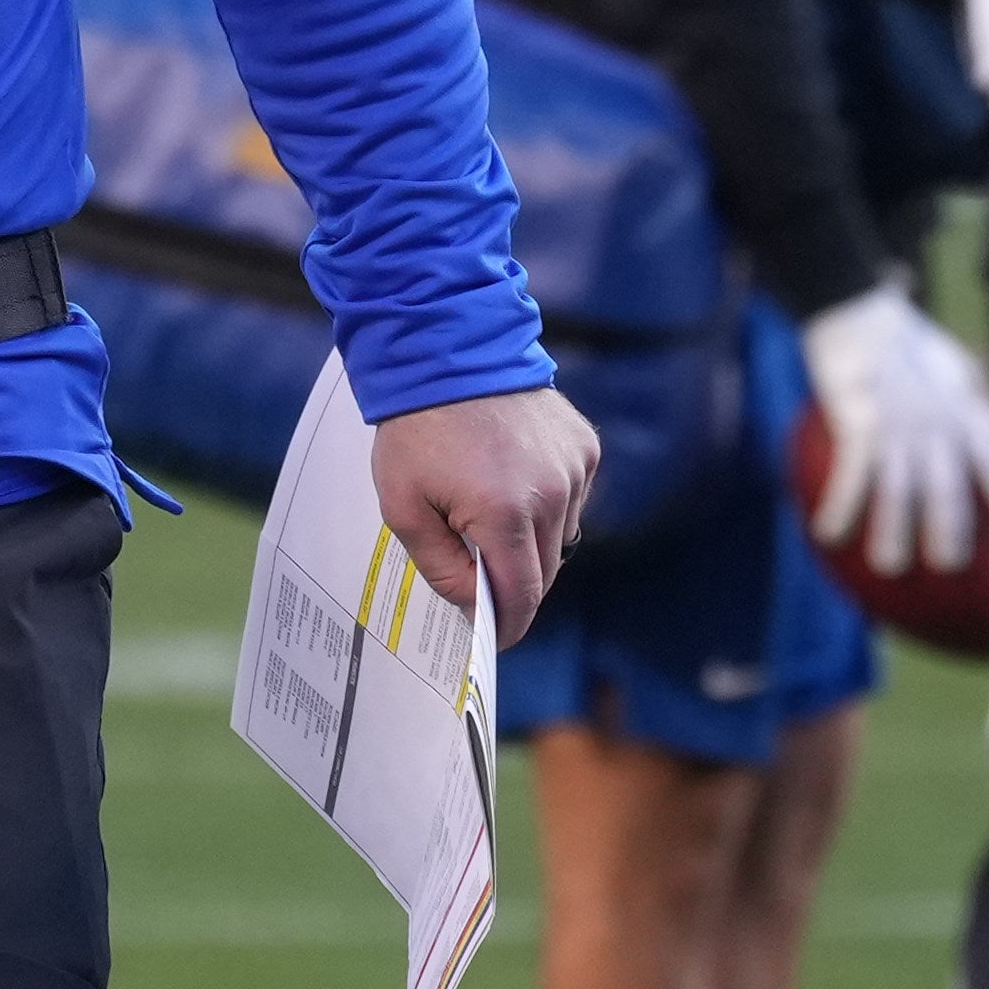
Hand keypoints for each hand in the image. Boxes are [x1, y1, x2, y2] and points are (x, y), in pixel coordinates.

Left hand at [368, 383, 593, 645]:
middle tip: (478, 577)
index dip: (507, 626)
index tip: (492, 639)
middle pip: (543, 572)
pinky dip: (546, 503)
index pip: (522, 597)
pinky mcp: (585, 446)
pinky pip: (572, 498)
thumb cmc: (415, 429)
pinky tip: (511, 479)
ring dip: (530, 541)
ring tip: (488, 513)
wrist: (445, 349)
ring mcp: (574, 468)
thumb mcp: (403, 507)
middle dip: (512, 584)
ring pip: (561, 537)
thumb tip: (474, 606)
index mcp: (506, 515)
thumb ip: (440, 567)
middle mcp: (552, 495)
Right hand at [799, 284, 988, 576]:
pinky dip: (841, 506)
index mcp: (965, 414)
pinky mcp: (860, 421)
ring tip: (888, 566)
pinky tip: (827, 534)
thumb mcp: (957, 371)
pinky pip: (851, 474)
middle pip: (950, 489)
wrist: (860, 311)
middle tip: (949, 567)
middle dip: (952, 531)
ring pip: (899, 490)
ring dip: (893, 532)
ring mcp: (899, 425)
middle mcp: (937, 425)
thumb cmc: (908, 344)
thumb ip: (977, 409)